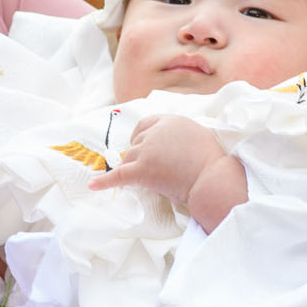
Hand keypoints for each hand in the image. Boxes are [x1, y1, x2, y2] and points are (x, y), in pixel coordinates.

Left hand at [88, 116, 246, 230]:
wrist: (212, 178)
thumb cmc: (211, 161)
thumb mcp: (197, 135)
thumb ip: (179, 134)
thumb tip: (170, 143)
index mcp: (170, 120)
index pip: (144, 125)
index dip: (141, 138)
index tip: (144, 149)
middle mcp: (156, 132)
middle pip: (135, 144)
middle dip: (140, 157)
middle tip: (154, 170)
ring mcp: (147, 150)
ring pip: (129, 159)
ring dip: (134, 170)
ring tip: (151, 181)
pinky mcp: (142, 169)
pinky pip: (118, 175)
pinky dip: (105, 181)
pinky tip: (93, 185)